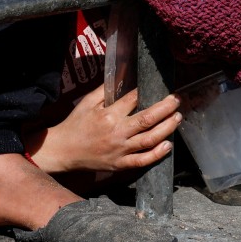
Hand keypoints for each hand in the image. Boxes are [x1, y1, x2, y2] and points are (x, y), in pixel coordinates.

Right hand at [26, 84, 181, 173]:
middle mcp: (116, 132)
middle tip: (177, 100)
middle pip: (148, 119)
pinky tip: (168, 145)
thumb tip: (123, 78)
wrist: (63, 150)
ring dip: (167, 128)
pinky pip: (142, 161)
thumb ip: (105, 91)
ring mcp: (119, 150)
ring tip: (178, 117)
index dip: (147, 92)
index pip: (134, 100)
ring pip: (149, 139)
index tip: (159, 88)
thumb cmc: (76, 124)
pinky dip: (157, 154)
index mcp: (108, 115)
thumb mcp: (87, 102)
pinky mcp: (120, 164)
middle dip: (166, 108)